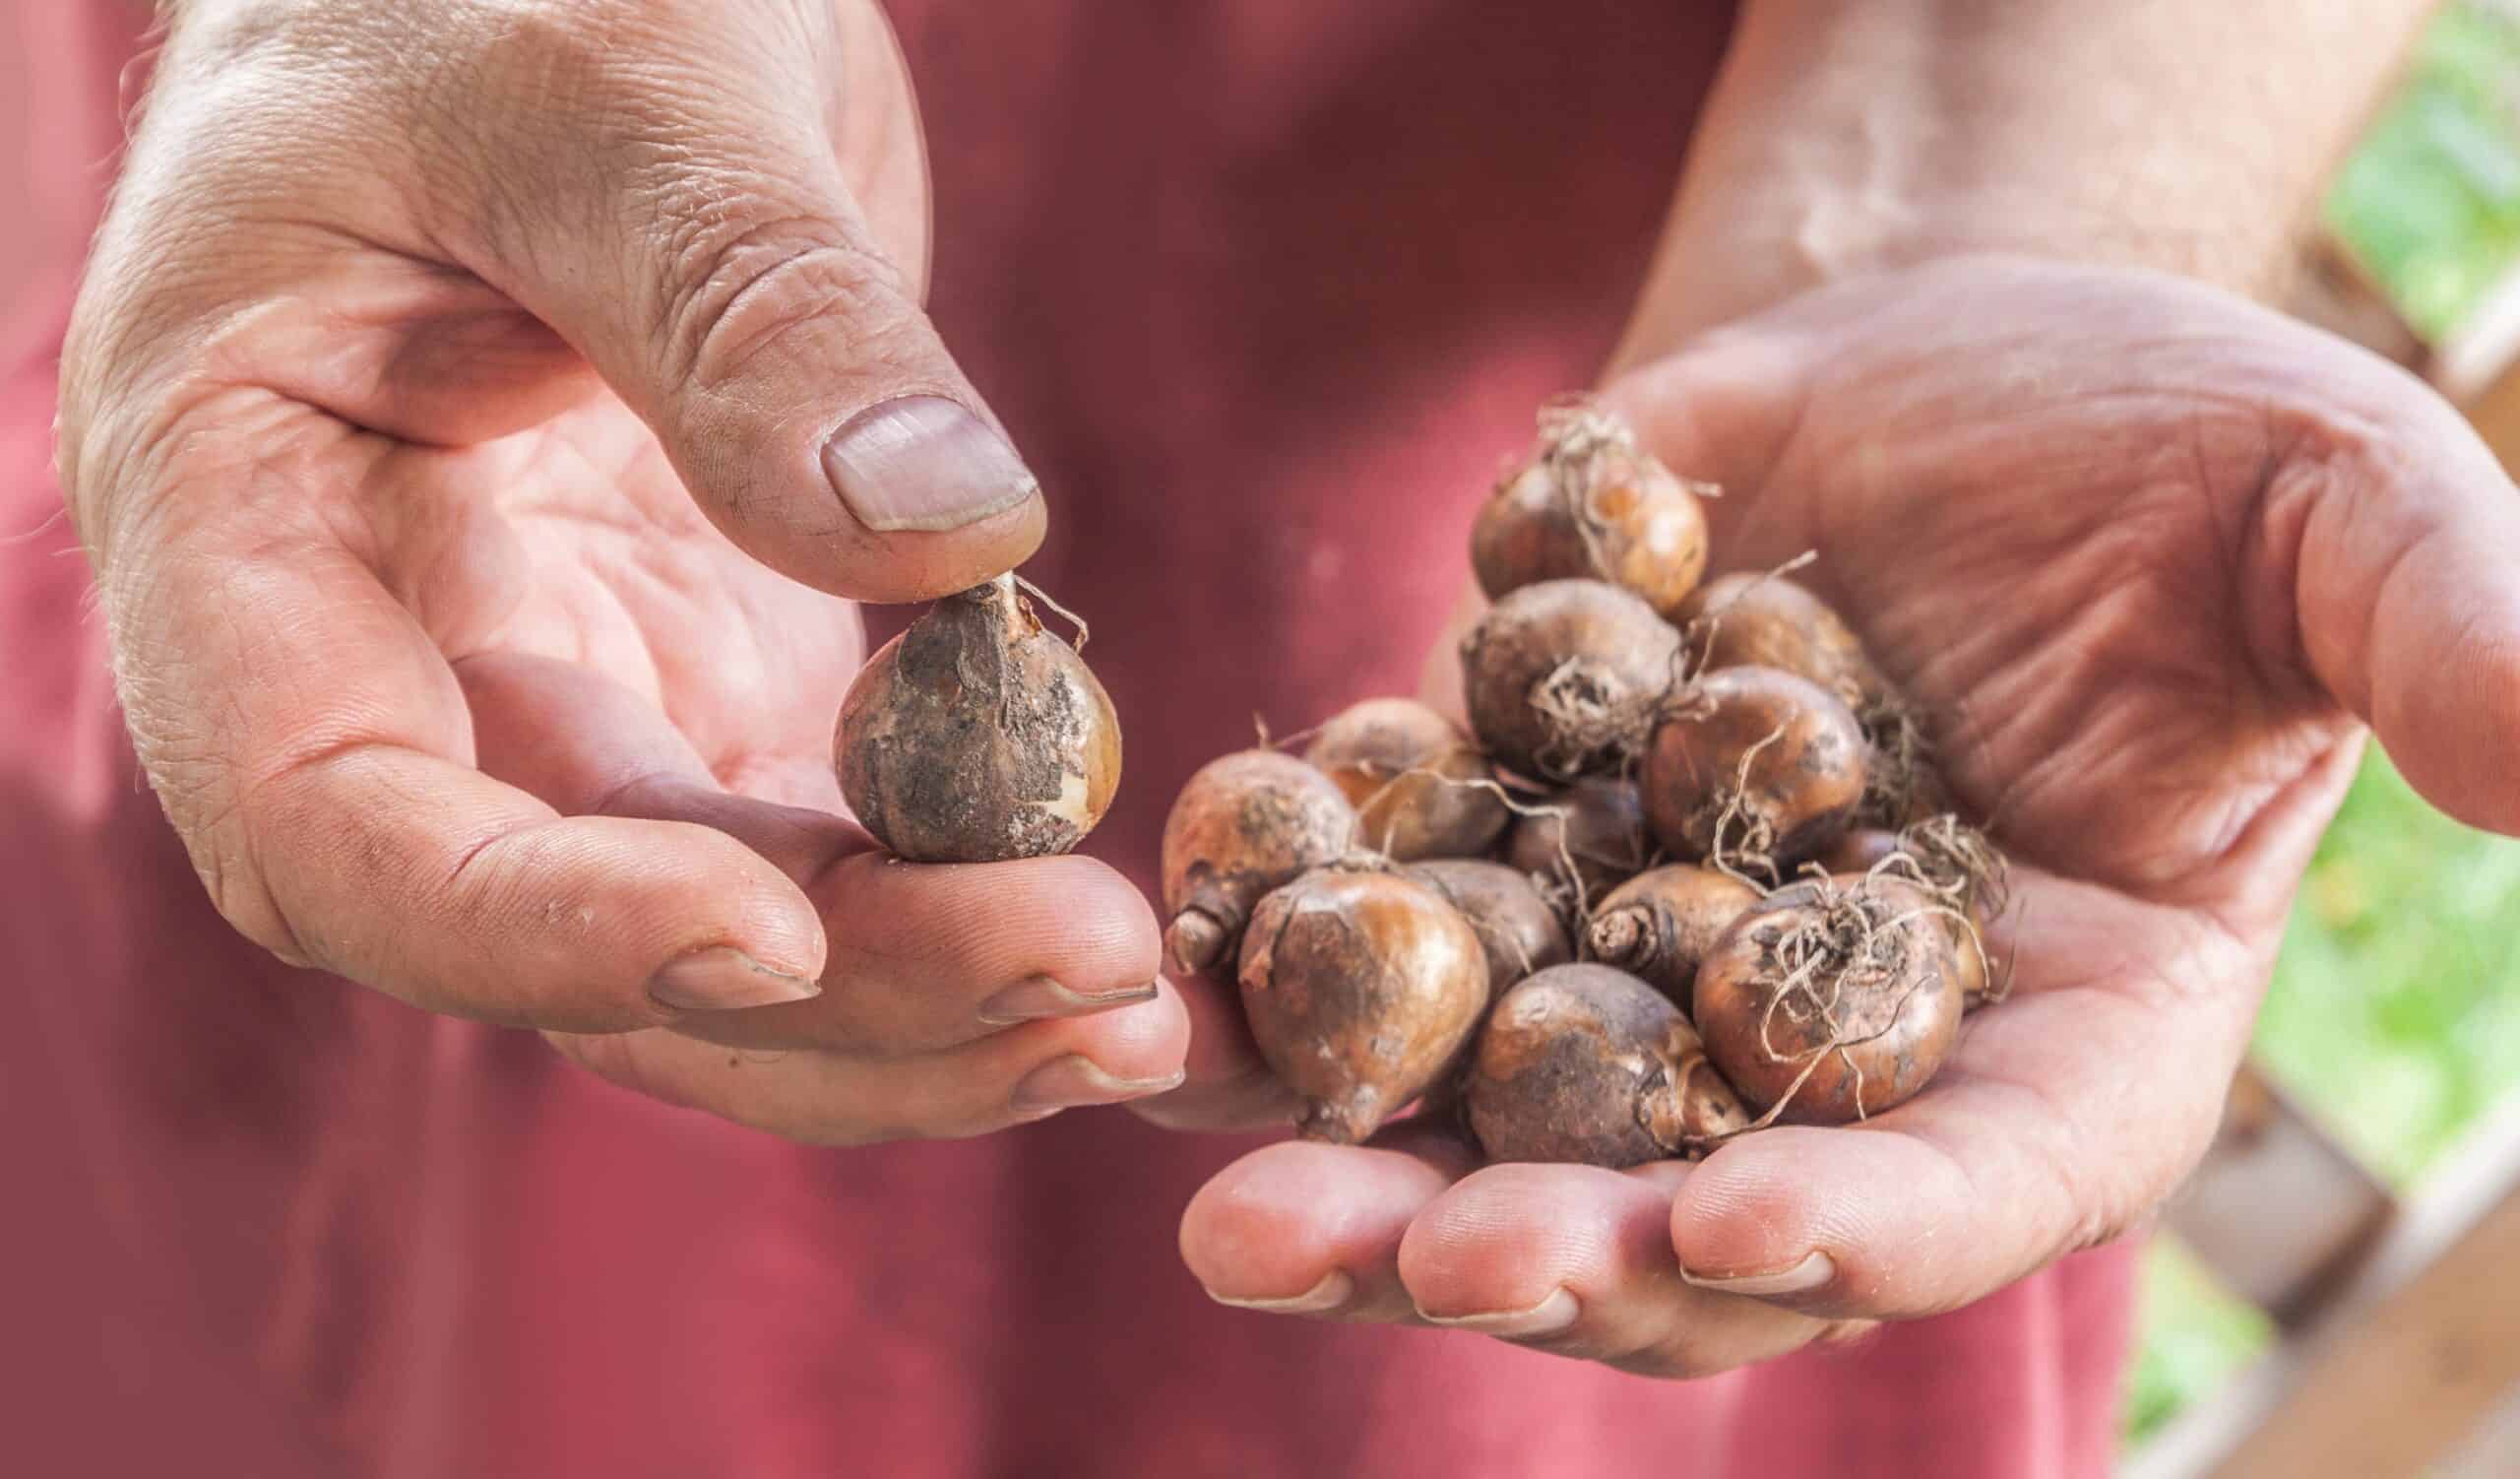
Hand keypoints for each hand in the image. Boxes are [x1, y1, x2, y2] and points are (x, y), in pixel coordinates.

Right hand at [54, 0, 1185, 1140]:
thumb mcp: (605, 87)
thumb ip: (745, 307)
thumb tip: (952, 538)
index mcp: (242, 521)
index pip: (334, 822)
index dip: (532, 926)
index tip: (772, 938)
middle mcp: (393, 650)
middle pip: (570, 933)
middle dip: (830, 996)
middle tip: (1086, 991)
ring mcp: (568, 675)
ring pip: (721, 931)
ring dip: (923, 1005)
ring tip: (1131, 1015)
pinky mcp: (721, 667)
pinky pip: (831, 851)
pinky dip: (959, 905)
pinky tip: (1103, 937)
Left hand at [1175, 257, 2519, 1370]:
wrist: (1915, 343)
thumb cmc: (2151, 425)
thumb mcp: (2324, 501)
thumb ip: (2436, 632)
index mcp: (2059, 1031)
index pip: (1974, 1177)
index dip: (1869, 1222)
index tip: (1741, 1232)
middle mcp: (1830, 1051)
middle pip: (1700, 1212)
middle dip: (1574, 1255)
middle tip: (1431, 1261)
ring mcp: (1643, 976)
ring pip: (1499, 1130)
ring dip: (1368, 1185)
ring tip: (1236, 1217)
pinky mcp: (1496, 867)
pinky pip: (1370, 958)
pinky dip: (1266, 994)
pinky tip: (1155, 1014)